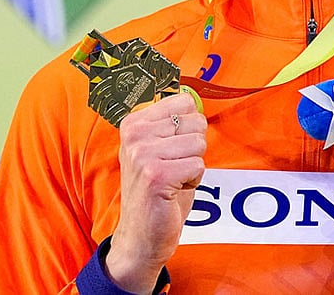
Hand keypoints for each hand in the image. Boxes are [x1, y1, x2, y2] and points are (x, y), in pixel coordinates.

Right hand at [104, 92, 206, 292]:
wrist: (141, 234)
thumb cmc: (157, 190)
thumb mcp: (158, 148)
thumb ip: (172, 122)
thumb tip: (192, 99)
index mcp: (134, 122)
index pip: (184, 102)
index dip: (189, 128)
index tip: (170, 148)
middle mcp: (135, 134)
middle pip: (196, 122)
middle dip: (193, 148)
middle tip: (172, 168)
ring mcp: (143, 154)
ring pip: (199, 144)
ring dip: (193, 166)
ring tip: (172, 180)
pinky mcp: (156, 175)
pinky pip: (198, 165)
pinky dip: (193, 181)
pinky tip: (173, 190)